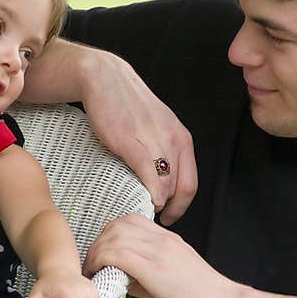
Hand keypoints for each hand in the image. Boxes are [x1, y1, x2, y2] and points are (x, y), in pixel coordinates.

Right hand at [82, 51, 196, 225]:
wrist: (105, 79)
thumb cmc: (127, 105)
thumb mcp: (157, 127)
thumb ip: (164, 151)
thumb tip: (163, 182)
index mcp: (182, 138)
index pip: (191, 183)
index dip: (182, 206)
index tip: (169, 216)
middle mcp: (174, 140)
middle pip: (180, 188)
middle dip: (170, 210)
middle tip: (155, 218)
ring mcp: (154, 140)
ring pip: (166, 184)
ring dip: (157, 203)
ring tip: (143, 208)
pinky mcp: (131, 141)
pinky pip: (148, 173)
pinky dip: (152, 191)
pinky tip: (147, 200)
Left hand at [83, 213, 241, 297]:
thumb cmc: (203, 295)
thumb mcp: (174, 272)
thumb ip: (148, 269)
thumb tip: (122, 275)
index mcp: (167, 238)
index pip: (130, 220)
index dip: (110, 233)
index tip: (104, 252)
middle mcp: (162, 239)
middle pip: (117, 225)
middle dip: (99, 242)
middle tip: (94, 262)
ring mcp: (158, 250)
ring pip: (113, 236)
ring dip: (96, 252)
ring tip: (93, 270)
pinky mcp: (154, 268)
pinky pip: (117, 254)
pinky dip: (101, 262)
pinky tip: (100, 275)